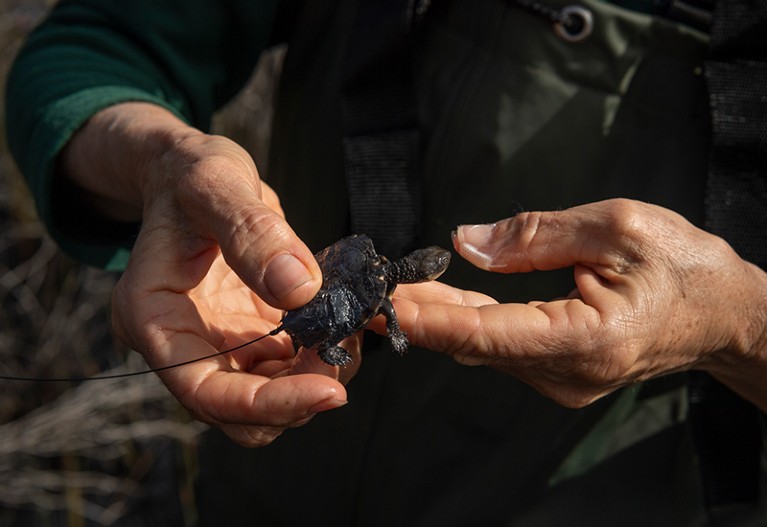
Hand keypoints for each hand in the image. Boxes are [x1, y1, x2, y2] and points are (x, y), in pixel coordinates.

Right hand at [62, 103, 356, 445]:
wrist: (189, 174)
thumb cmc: (189, 173)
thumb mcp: (215, 182)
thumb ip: (252, 232)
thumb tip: (301, 290)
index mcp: (152, 318)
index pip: (204, 392)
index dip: (267, 404)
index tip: (331, 392)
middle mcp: (181, 345)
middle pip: (237, 412)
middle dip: (296, 397)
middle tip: (345, 353)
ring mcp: (216, 344)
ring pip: (266, 397)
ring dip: (312, 379)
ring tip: (347, 330)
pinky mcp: (246, 335)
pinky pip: (284, 369)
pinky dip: (317, 357)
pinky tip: (340, 323)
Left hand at [390, 199, 766, 409]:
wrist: (722, 313)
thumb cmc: (683, 265)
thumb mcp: (616, 226)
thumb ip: (535, 235)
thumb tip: (466, 241)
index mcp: (586, 340)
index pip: (489, 334)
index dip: (433, 318)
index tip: (386, 305)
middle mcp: (567, 373)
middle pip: (476, 344)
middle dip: (422, 314)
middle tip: (371, 290)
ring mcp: (562, 379)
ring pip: (484, 347)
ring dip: (440, 316)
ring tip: (394, 286)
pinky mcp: (559, 372)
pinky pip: (502, 345)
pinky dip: (468, 320)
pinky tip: (438, 297)